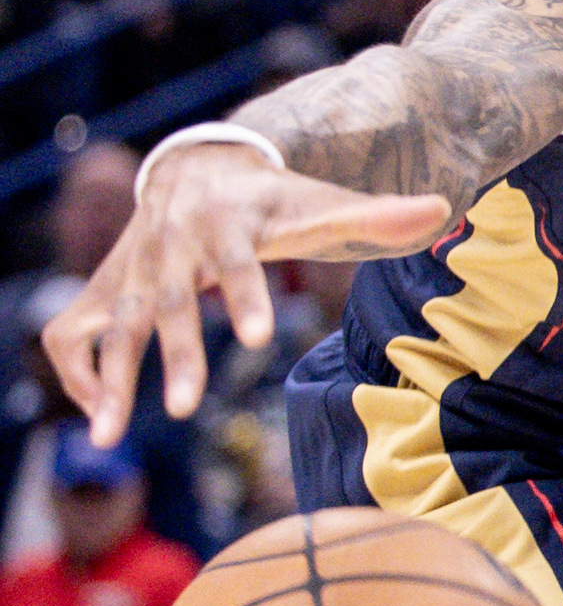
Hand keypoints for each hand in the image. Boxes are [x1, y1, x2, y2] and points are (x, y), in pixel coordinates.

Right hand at [43, 144, 450, 445]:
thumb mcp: (319, 202)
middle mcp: (170, 244)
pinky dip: (82, 374)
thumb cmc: (270, 199)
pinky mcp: (105, 288)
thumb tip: (444, 209)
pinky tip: (103, 418)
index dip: (248, 296)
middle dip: (175, 354)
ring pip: (111, 325)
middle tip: (184, 408)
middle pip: (168, 301)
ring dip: (107, 380)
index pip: (239, 262)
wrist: (197, 167)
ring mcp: (131, 268)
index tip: (262, 338)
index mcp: (227, 222)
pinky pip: (76, 335)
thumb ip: (376, 215)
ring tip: (109, 438)